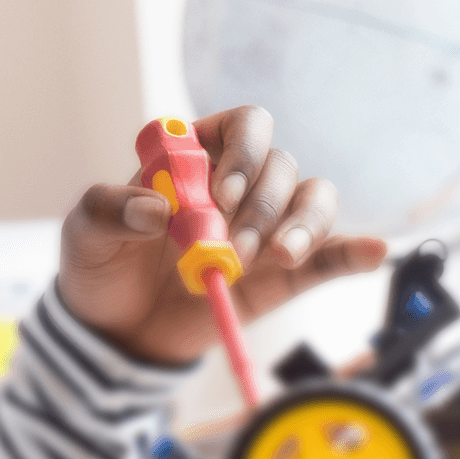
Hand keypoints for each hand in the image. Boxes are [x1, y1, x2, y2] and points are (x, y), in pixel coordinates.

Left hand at [58, 106, 386, 363]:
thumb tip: (157, 211)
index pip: (243, 126)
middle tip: (232, 248)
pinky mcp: (281, 275)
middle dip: (262, 207)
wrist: (115, 332)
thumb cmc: (101, 266)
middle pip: (280, 166)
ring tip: (277, 258)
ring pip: (312, 201)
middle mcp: (239, 184)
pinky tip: (373, 251)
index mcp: (195, 156)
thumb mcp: (86, 232)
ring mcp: (264, 228)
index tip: (221, 194)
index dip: (243, 152)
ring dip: (303, 225)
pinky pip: (327, 257)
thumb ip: (111, 209)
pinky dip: (351, 253)